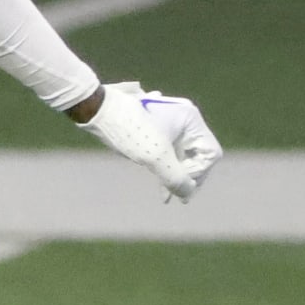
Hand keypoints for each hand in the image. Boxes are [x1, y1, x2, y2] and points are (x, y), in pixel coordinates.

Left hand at [78, 81, 222, 201]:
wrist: (94, 106)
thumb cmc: (126, 128)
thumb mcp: (154, 157)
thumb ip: (175, 177)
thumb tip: (187, 194)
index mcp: (190, 119)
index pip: (210, 153)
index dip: (198, 173)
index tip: (179, 182)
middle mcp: (183, 117)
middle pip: (197, 154)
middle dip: (188, 177)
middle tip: (180, 198)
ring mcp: (168, 121)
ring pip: (180, 154)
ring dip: (175, 175)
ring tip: (169, 197)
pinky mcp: (153, 126)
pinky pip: (166, 150)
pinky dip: (164, 167)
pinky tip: (160, 189)